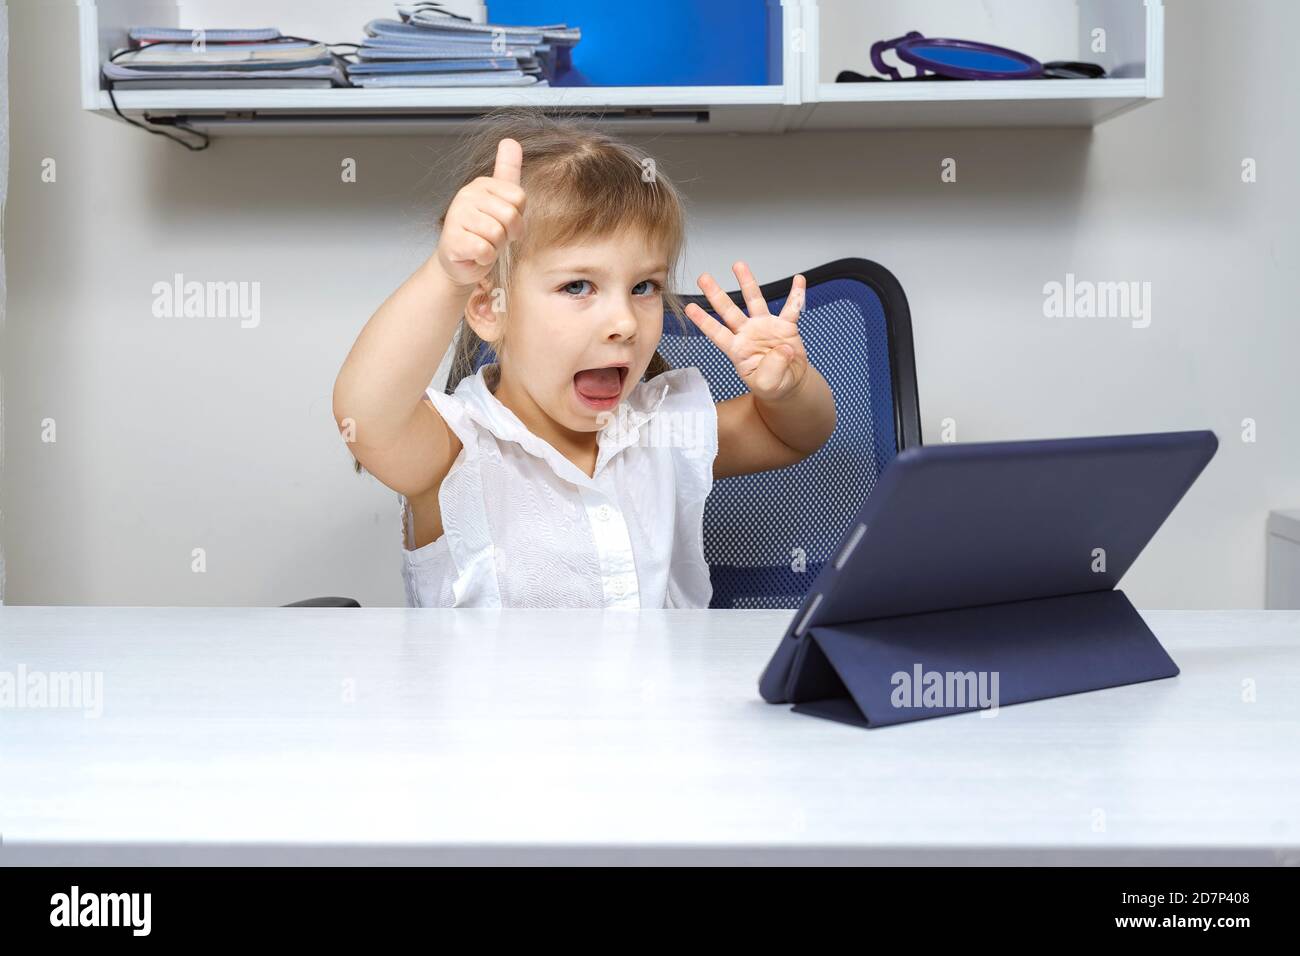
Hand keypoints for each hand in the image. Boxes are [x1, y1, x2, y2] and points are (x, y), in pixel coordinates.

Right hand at [435, 138, 525, 288]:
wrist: (460, 261)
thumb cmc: (483, 233)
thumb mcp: (501, 200)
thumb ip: (508, 172)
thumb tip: (511, 140)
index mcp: (482, 184)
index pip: (519, 198)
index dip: (518, 218)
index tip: (505, 224)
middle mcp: (466, 195)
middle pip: (510, 216)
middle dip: (507, 235)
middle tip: (493, 238)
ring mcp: (456, 216)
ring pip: (497, 234)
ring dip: (495, 247)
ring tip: (483, 244)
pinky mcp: (452, 240)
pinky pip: (485, 250)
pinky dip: (485, 258)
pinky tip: (475, 254)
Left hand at [684, 262, 808, 401]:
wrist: (790, 383)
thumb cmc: (772, 385)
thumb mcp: (768, 385)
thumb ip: (772, 370)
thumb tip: (783, 349)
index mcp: (737, 349)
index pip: (717, 333)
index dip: (704, 321)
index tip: (689, 308)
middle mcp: (748, 334)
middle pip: (729, 311)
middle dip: (716, 294)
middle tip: (703, 278)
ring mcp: (766, 327)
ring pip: (754, 301)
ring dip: (747, 283)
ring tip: (738, 265)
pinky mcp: (785, 327)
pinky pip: (792, 308)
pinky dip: (797, 295)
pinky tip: (798, 281)